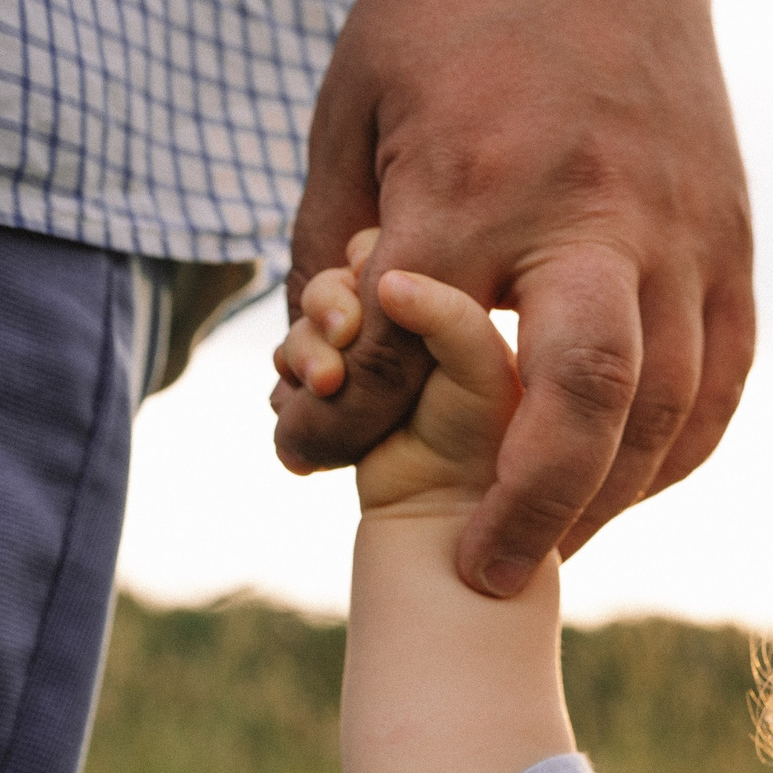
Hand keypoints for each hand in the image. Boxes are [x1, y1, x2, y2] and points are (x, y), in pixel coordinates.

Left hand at [269, 0, 753, 596]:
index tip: (315, 451)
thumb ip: (336, 252)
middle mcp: (602, 217)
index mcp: (486, 177)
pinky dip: (673, 454)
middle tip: (485, 571)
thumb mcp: (355, 113)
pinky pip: (720, 383)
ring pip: (669, 407)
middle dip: (535, 501)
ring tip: (545, 544)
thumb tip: (317, 399)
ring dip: (608, 497)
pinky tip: (620, 486)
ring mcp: (686, 237)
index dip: (357, 410)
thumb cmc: (455, 22)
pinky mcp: (733, 249)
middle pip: (587, 393)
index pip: (418, 337)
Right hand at [280, 243, 521, 522]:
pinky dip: (290, 387)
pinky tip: (303, 409)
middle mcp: (411, 328)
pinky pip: (292, 370)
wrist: (440, 522)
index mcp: (453, 301)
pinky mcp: (339, 399)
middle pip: (341, 281)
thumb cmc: (481, 444)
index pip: (392, 249)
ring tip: (322, 387)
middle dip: (328, 308)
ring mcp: (371, 364)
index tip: (376, 296)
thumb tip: (389, 282)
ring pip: (311, 326)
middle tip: (339, 342)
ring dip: (302, 350)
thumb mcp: (480, 368)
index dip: (370, 266)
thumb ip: (447, 316)